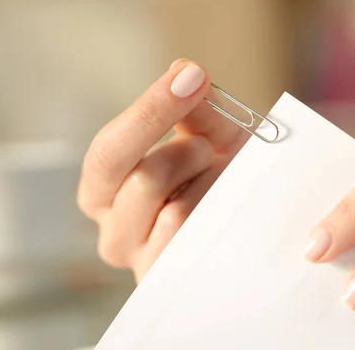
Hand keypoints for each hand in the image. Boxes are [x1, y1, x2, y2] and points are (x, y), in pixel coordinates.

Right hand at [77, 60, 246, 281]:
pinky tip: (220, 211)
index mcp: (105, 189)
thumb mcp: (212, 135)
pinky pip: (192, 238)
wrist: (249, 220)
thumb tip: (183, 72)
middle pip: (135, 175)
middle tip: (207, 145)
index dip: (149, 111)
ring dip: (202, 182)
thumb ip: (196, 108)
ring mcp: (139, 261)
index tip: (189, 76)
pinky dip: (213, 212)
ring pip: (170, 207)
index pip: (108, 150)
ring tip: (215, 181)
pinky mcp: (167, 281)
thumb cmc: (222, 177)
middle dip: (183, 151)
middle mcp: (111, 230)